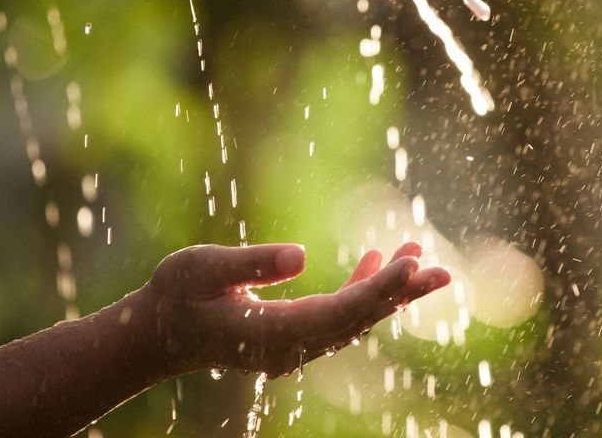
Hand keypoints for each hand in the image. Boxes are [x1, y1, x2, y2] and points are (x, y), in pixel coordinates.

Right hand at [142, 242, 449, 377]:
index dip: (377, 289)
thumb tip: (300, 255)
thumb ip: (250, 263)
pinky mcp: (296, 335)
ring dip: (390, 291)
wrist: (159, 332)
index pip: (338, 312)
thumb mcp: (201, 269)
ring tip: (420, 256)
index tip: (411, 266)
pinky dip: (363, 290)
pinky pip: (341, 315)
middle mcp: (293, 347)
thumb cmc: (175, 295)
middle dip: (401, 293)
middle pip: (359, 319)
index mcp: (272, 333)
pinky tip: (378, 260)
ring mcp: (296, 345)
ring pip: (356, 319)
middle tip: (442, 270)